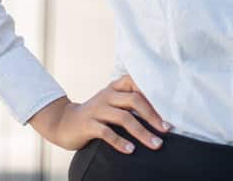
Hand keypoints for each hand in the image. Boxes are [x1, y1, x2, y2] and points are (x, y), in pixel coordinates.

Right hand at [27, 74, 171, 153]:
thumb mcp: (111, 103)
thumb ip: (130, 104)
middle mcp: (106, 95)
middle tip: (166, 130)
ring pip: (123, 117)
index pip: (136, 82)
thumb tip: (160, 116)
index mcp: (114, 88)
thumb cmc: (96, 115)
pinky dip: (120, 142)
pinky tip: (131, 150)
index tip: (169, 108)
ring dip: (142, 132)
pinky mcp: (88, 124)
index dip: (153, 93)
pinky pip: (106, 132)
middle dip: (153, 116)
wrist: (63, 123)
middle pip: (134, 100)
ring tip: (156, 145)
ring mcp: (96, 109)